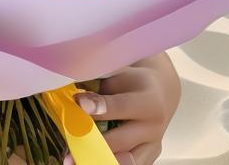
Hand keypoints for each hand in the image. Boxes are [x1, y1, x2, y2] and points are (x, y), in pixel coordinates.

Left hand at [65, 53, 180, 164]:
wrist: (160, 95)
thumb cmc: (133, 81)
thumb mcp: (120, 72)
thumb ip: (100, 78)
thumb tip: (71, 79)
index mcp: (148, 102)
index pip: (122, 106)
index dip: (100, 106)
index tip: (79, 103)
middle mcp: (153, 129)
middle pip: (121, 140)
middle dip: (93, 142)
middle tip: (68, 143)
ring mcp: (151, 147)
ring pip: (126, 161)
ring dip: (99, 160)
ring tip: (72, 161)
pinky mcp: (148, 158)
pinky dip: (106, 162)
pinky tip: (86, 160)